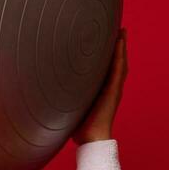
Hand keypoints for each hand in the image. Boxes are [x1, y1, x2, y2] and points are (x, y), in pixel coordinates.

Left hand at [71, 28, 127, 144]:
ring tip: (122, 32)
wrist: (91, 139)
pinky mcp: (113, 92)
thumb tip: (46, 92)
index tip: (106, 39)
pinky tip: (120, 44)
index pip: (106, 68)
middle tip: (118, 30)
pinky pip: (118, 70)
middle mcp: (109, 88)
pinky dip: (120, 56)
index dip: (108, 54)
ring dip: (121, 47)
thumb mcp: (71, 106)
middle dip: (118, 46)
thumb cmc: (80, 127)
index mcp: (101, 90)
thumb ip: (65, 97)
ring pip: (120, 63)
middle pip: (116, 62)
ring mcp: (113, 89)